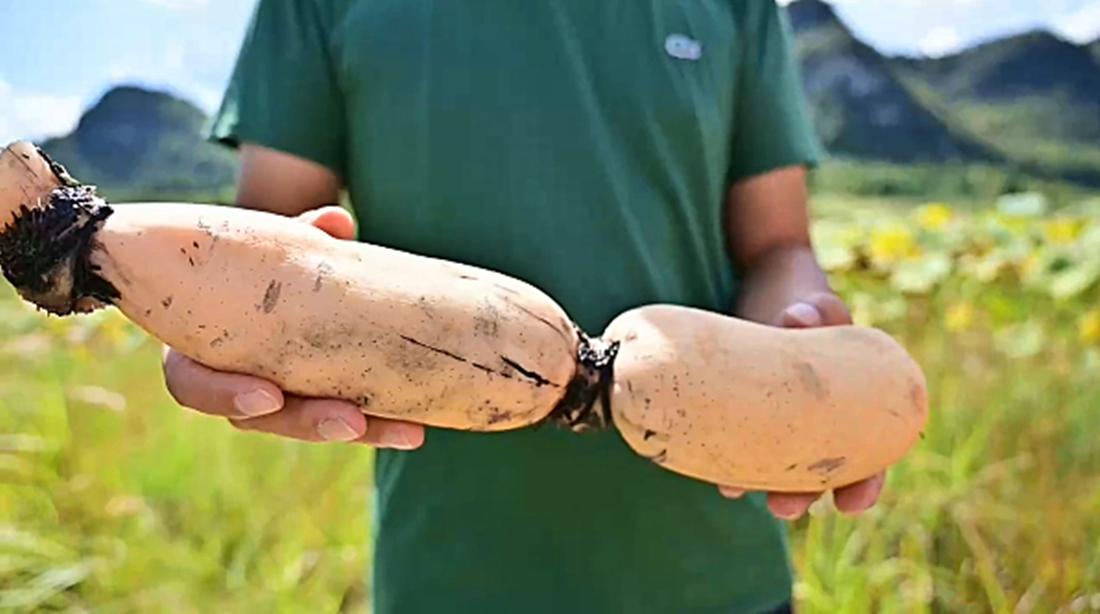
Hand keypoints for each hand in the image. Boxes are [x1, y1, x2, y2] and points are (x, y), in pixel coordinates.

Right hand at [161, 206, 424, 449]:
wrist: (277, 271)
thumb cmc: (259, 254)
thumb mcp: (270, 239)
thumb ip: (298, 232)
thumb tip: (337, 222)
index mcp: (196, 346)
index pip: (192, 385)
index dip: (226, 395)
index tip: (269, 394)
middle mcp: (231, 382)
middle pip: (260, 420)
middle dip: (309, 422)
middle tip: (352, 422)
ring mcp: (274, 400)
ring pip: (311, 425)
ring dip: (362, 429)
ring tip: (409, 431)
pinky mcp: (316, 402)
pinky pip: (346, 420)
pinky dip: (383, 421)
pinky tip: (417, 428)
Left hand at [719, 291, 883, 519]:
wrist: (763, 280)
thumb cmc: (803, 297)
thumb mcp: (816, 301)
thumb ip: (818, 311)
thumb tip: (795, 318)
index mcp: (852, 403)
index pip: (869, 453)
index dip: (864, 484)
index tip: (852, 504)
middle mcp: (813, 420)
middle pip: (815, 471)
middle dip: (800, 494)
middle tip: (785, 508)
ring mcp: (772, 417)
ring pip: (770, 461)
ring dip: (756, 481)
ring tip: (736, 490)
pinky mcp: (736, 406)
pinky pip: (732, 436)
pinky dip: (723, 453)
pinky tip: (711, 468)